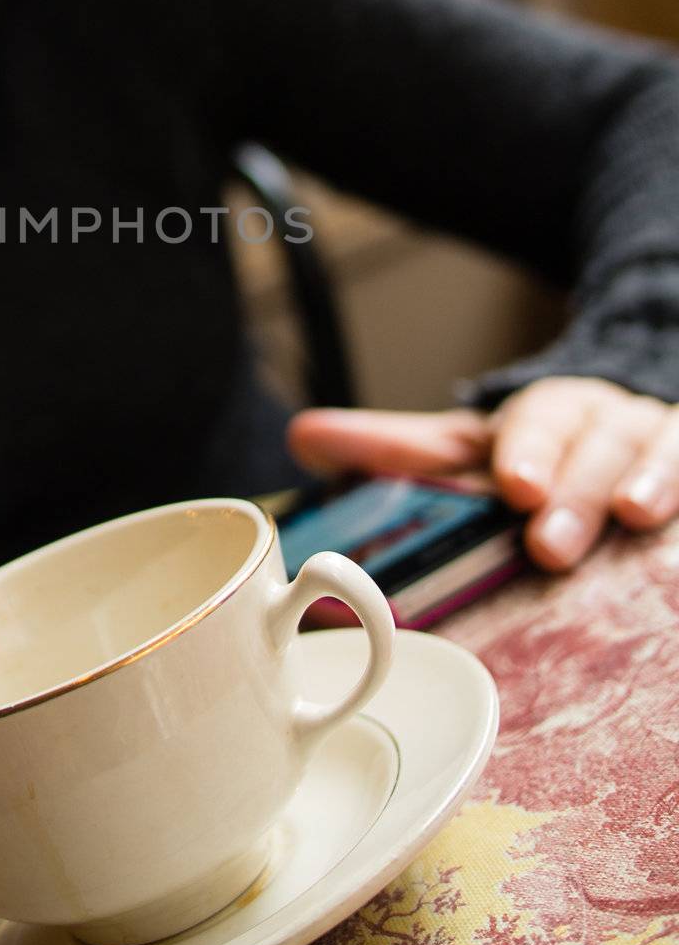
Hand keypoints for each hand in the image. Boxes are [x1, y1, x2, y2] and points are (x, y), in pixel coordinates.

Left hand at [287, 377, 678, 571]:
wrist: (634, 438)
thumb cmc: (541, 457)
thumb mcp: (473, 453)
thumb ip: (399, 452)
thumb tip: (302, 437)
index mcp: (539, 415)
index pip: (530, 422)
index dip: (526, 447)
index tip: (516, 485)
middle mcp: (596, 420)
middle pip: (585, 435)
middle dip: (570, 478)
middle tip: (548, 529)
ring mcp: (647, 441)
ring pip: (643, 448)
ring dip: (636, 481)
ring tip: (628, 515)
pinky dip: (678, 480)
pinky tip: (667, 518)